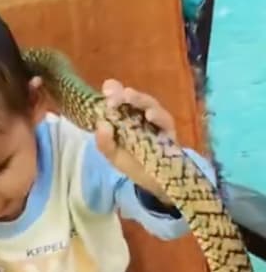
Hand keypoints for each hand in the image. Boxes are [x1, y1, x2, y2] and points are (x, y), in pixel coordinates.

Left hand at [95, 79, 176, 199]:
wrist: (153, 183)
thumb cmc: (132, 164)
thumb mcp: (113, 155)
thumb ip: (105, 142)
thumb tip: (101, 124)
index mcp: (125, 119)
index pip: (120, 102)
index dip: (114, 91)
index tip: (107, 88)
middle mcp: (141, 117)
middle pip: (135, 101)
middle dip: (125, 94)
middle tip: (114, 92)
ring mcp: (157, 123)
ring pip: (151, 106)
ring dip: (140, 100)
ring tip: (129, 96)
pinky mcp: (170, 132)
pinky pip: (165, 122)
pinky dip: (158, 117)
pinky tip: (149, 115)